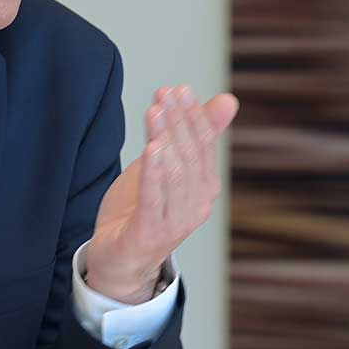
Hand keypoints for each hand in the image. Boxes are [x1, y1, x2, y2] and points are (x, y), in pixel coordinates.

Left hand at [83, 85, 239, 302]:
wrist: (120, 260)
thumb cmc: (142, 210)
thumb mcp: (165, 165)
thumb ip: (192, 135)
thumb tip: (228, 100)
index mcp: (204, 186)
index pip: (203, 144)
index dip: (192, 115)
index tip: (178, 88)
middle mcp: (197, 204)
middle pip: (190, 155)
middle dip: (178, 121)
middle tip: (165, 93)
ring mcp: (177, 222)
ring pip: (176, 173)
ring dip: (166, 138)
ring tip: (156, 112)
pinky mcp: (152, 234)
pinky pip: (156, 200)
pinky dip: (155, 174)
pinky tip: (152, 150)